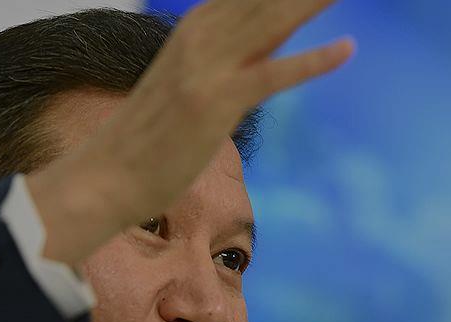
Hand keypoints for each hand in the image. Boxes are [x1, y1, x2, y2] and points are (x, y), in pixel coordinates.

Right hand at [29, 0, 353, 265]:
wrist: (104, 176)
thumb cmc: (146, 137)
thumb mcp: (190, 82)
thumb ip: (233, 55)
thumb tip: (275, 36)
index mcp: (195, 29)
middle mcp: (200, 39)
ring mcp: (206, 69)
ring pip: (272, 21)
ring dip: (313, 0)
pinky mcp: (212, 103)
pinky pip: (269, 76)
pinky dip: (310, 62)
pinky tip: (346, 49)